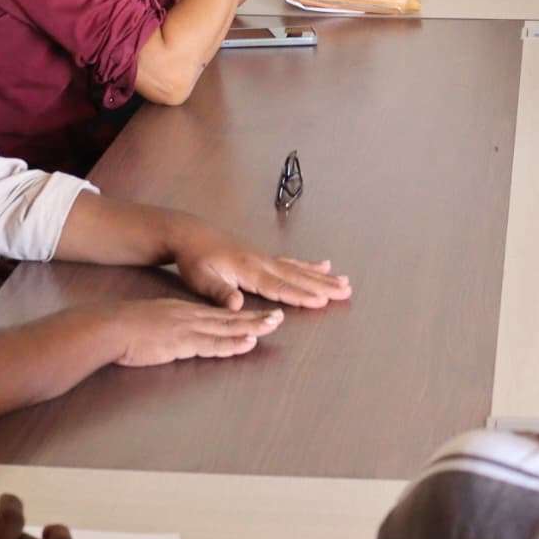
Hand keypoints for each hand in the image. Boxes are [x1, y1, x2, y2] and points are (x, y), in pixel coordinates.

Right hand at [103, 296, 283, 366]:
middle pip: (229, 319)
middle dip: (255, 319)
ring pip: (227, 328)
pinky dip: (231, 343)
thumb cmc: (124, 328)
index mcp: (184, 312)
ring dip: (251, 327)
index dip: (241, 316)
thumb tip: (172, 338)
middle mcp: (190, 317)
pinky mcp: (182, 341)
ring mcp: (188, 328)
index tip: (260, 315)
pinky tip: (247, 343)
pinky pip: (212, 344)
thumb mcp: (152, 324)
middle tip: (278, 317)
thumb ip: (167, 331)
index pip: (218, 315)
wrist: (110, 326)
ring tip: (273, 325)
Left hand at [174, 223, 353, 308]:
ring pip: (299, 268)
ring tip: (345, 282)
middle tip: (347, 291)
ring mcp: (265, 257)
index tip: (321, 301)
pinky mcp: (263, 256)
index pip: (279, 287)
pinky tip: (323, 265)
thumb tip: (236, 305)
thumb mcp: (201, 279)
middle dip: (323, 285)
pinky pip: (292, 261)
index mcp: (249, 270)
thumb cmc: (195, 260)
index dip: (300, 295)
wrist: (191, 234)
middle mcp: (263, 262)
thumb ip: (219, 292)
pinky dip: (309, 264)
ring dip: (322, 276)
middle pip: (297, 276)